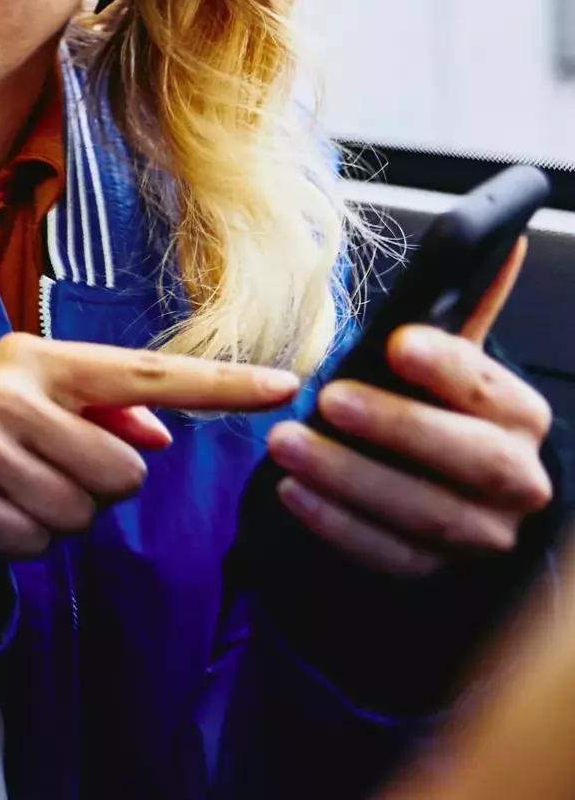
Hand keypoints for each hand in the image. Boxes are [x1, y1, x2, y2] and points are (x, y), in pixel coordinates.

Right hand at [0, 335, 300, 557]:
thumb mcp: (42, 387)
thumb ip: (107, 406)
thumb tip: (160, 434)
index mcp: (41, 359)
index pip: (147, 373)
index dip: (220, 384)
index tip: (287, 385)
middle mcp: (10, 396)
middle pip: (123, 472)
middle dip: (101, 483)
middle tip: (54, 465)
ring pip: (82, 514)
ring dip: (63, 513)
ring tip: (22, 485)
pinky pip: (37, 543)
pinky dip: (26, 538)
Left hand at [269, 240, 554, 576]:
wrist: (441, 493)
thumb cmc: (436, 411)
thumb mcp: (450, 361)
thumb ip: (468, 306)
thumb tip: (501, 236)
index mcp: (519, 418)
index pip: (493, 390)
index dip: (449, 367)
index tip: (396, 342)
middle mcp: (517, 481)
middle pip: (472, 461)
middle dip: (398, 427)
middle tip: (328, 397)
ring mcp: (481, 535)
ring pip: (427, 515)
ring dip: (350, 477)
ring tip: (286, 443)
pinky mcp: (435, 570)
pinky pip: (390, 556)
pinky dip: (337, 525)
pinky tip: (292, 492)